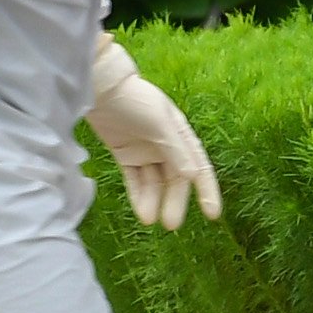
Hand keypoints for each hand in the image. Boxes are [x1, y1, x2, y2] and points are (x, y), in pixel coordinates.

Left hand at [85, 37, 219, 229]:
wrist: (100, 87)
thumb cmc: (135, 99)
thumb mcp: (160, 123)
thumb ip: (176, 149)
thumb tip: (193, 176)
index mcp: (181, 136)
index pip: (199, 168)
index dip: (207, 190)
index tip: (212, 214)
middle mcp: (167, 146)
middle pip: (175, 180)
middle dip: (175, 202)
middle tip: (172, 225)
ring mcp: (146, 151)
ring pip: (154, 183)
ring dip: (154, 201)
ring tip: (149, 220)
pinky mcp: (125, 155)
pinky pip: (135, 180)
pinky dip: (138, 195)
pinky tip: (141, 211)